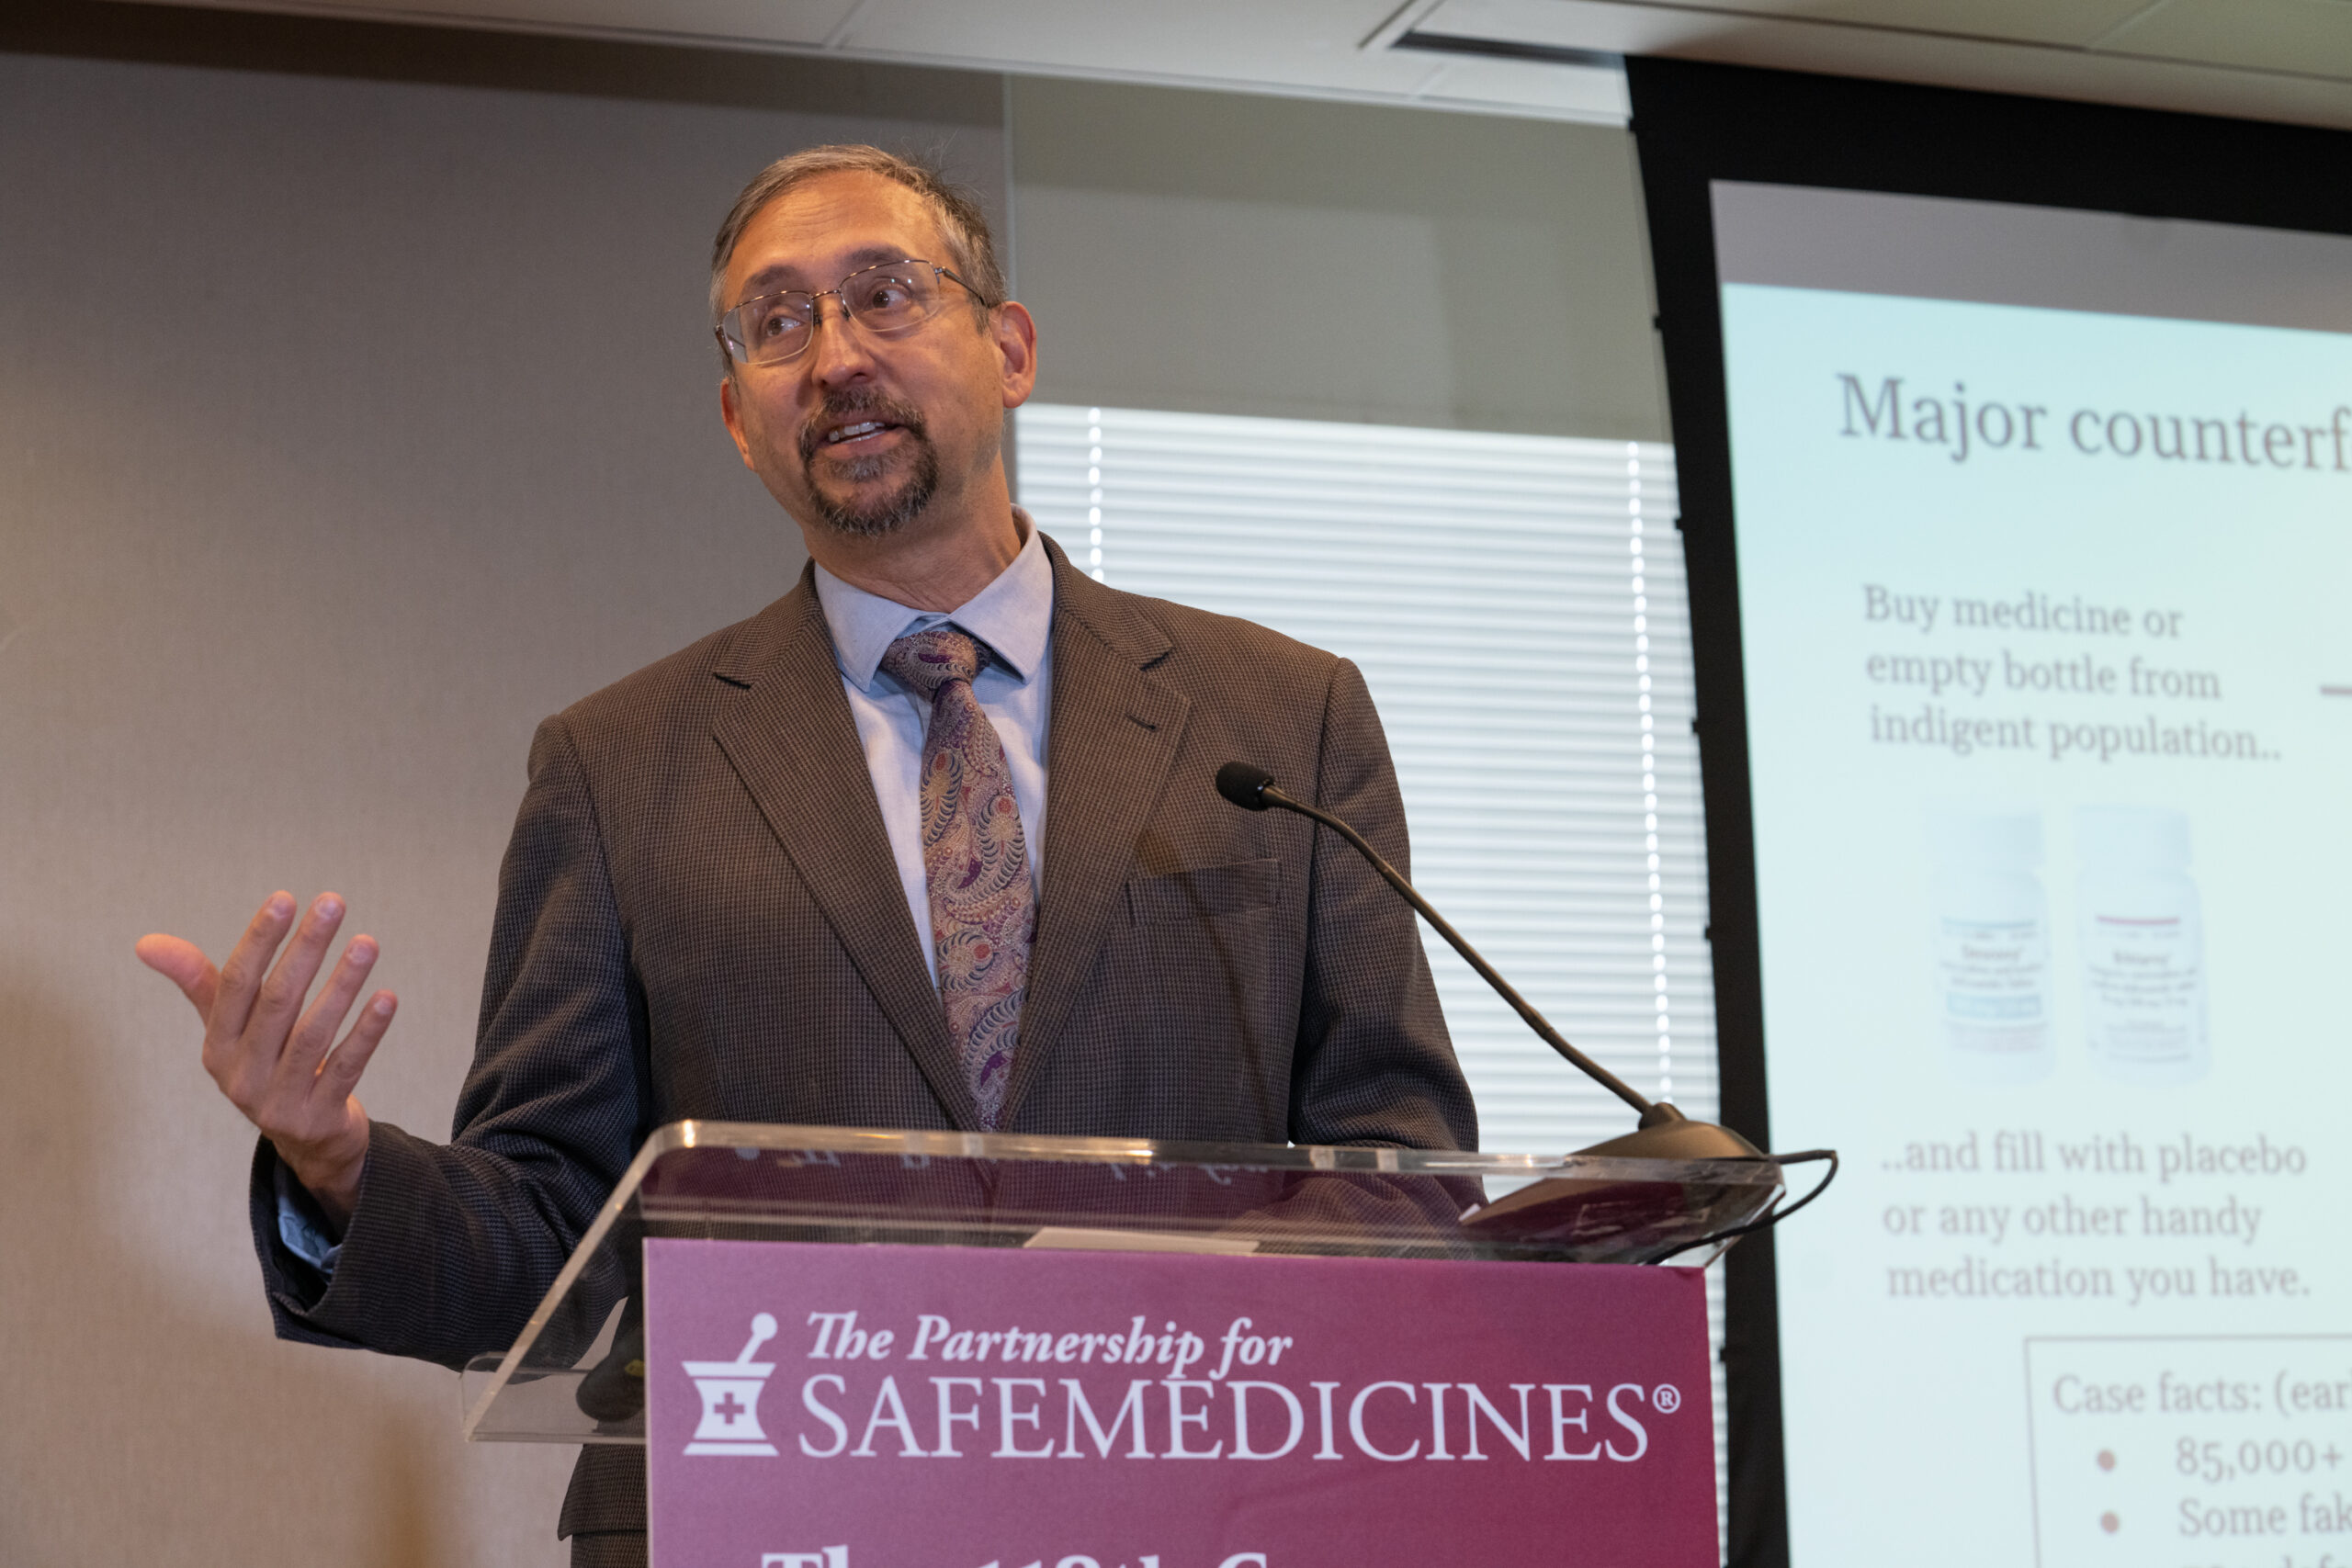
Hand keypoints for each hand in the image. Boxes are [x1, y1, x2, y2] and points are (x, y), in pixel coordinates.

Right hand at [137, 891, 395, 1228]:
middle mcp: (241, 1073)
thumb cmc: (267, 1065)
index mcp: (217, 1045)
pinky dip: (366, 1032)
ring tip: (366, 943)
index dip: (259, 942)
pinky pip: (346, 1068)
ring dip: (342, 985)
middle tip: (333, 903)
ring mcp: (279, 1100)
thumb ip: (200, 983)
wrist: (305, 1141)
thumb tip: (145, 943)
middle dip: (305, 949)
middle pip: (277, 1002)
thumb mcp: (230, 1030)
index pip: (235, 985)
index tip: (285, 899)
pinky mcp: (318, 1117)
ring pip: (313, 1034)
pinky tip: (387, 997)